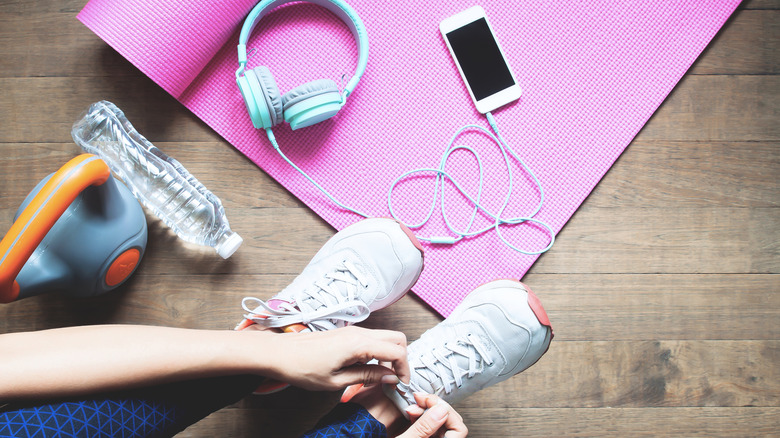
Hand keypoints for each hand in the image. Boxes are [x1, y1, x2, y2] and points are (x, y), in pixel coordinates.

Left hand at [255, 326, 408, 390]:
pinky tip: (366, 370)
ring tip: (379, 378)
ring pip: (385, 338)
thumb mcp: (337, 381)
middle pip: (397, 339)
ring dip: (388, 356)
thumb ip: (367, 377)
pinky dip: (377, 353)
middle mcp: (359, 333)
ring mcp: (353, 331)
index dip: (404, 369)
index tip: (401, 384)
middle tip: (394, 379)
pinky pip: (372, 340)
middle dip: (401, 359)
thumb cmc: (302, 367)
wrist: (279, 353)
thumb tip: (389, 377)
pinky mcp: (347, 334)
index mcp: (359, 344)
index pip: (397, 351)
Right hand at [396, 393, 467, 437]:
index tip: (428, 401)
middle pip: (450, 422)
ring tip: (413, 405)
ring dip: (426, 410)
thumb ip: (424, 427)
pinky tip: (412, 412)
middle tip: (419, 399)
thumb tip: (440, 409)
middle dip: (434, 407)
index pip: (459, 428)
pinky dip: (421, 417)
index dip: (446, 411)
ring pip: (439, 422)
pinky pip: (430, 426)